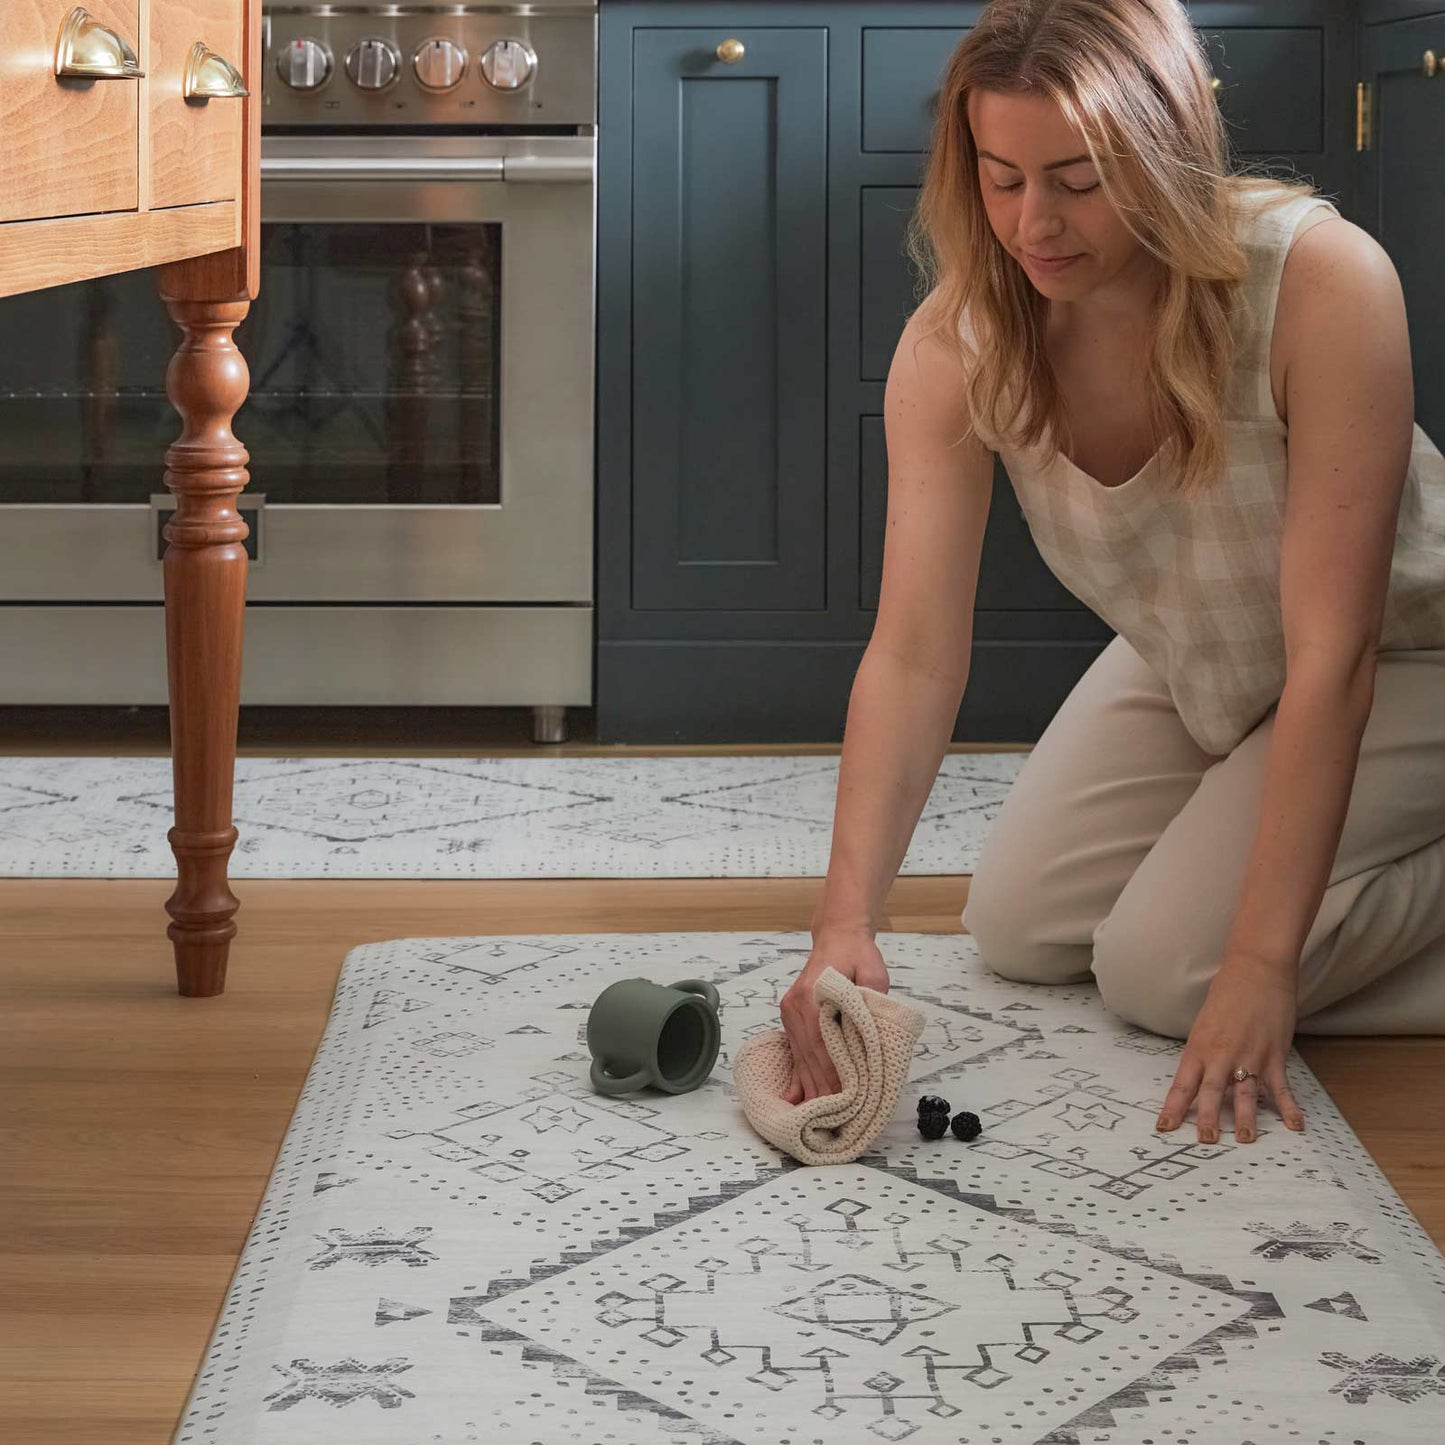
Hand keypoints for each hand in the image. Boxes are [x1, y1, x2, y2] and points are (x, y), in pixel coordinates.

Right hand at [780, 930, 890, 1103]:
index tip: (844, 1100)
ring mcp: (789, 1012)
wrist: (838, 935)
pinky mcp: (791, 1016)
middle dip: (823, 1089)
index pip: (823, 1046)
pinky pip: (796, 1051)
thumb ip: (871, 1000)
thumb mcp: (873, 972)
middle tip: (835, 1119)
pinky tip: (796, 1100)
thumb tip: (871, 1033)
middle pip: (809, 1056)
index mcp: (812, 995)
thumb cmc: (857, 953)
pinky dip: (800, 1075)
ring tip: (819, 1118)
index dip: (833, 1075)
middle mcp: (795, 1006)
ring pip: (800, 1057)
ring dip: (810, 1087)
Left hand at [1154, 950, 1307, 1143]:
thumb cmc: (1227, 994)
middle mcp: (1221, 1055)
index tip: (1164, 1127)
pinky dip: (1288, 1108)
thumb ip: (1203, 1053)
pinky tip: (1295, 1126)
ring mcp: (1249, 1057)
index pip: (1182, 1084)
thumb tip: (1200, 1077)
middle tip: (1206, 1142)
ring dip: (1245, 1120)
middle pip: (1210, 1094)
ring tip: (1246, 1140)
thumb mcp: (1204, 1025)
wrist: (1256, 970)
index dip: (1173, 1108)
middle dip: (1207, 1120)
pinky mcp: (1273, 1055)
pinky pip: (1280, 1088)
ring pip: (1244, 1095)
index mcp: (1198, 1048)